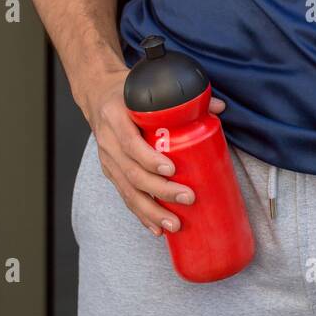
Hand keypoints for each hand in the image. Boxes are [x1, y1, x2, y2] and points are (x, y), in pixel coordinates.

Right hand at [81, 65, 226, 238]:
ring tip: (174, 224)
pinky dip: (141, 214)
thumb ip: (181, 97)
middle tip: (188, 197)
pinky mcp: (110, 172)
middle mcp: (108, 142)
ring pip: (127, 191)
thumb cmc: (126, 91)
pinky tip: (156, 229)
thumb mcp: (147, 87)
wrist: (97, 95)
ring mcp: (107, 159)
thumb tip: (219, 107)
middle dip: (160, 190)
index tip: (172, 169)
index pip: (130, 142)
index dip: (149, 158)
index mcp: (116, 117)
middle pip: (132, 172)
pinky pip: (125, 196)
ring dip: (151, 211)